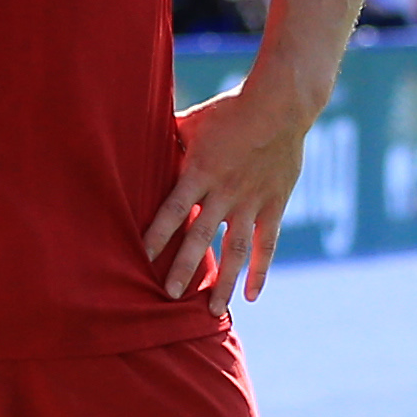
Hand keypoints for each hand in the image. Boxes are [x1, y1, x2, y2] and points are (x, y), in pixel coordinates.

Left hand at [140, 83, 316, 303]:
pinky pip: (266, 244)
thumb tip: (135, 137)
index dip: (156, 234)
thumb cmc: (230, 109)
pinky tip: (252, 296)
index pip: (172, 209)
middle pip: (200, 237)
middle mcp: (224, 192)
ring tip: (212, 311)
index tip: (140, 258)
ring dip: (225, 283)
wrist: (281, 105)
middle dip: (184, 269)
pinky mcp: (273, 205)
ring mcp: (251, 201)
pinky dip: (260, 271)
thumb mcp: (193, 121)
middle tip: (169, 296)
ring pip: (236, 251)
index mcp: (199, 171)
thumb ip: (168, 138)